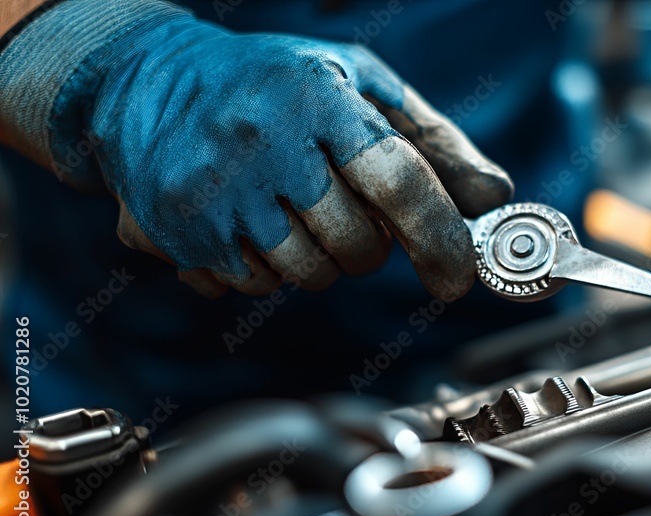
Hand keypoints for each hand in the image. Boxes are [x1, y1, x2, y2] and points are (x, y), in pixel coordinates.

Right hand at [0, 0, 511, 298]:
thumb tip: (493, 198)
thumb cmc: (274, 81)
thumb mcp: (357, 82)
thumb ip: (431, 140)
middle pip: (358, 244)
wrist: (145, 79)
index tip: (458, 277)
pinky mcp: (184, 234)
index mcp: (317, 97)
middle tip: (347, 212)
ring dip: (321, 259)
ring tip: (294, 209)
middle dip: (370, 245)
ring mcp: (218, 194)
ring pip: (310, 275)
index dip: (439, 237)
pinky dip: (271, 269)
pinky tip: (252, 223)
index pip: (398, 180)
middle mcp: (264, 144)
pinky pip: (259, 287)